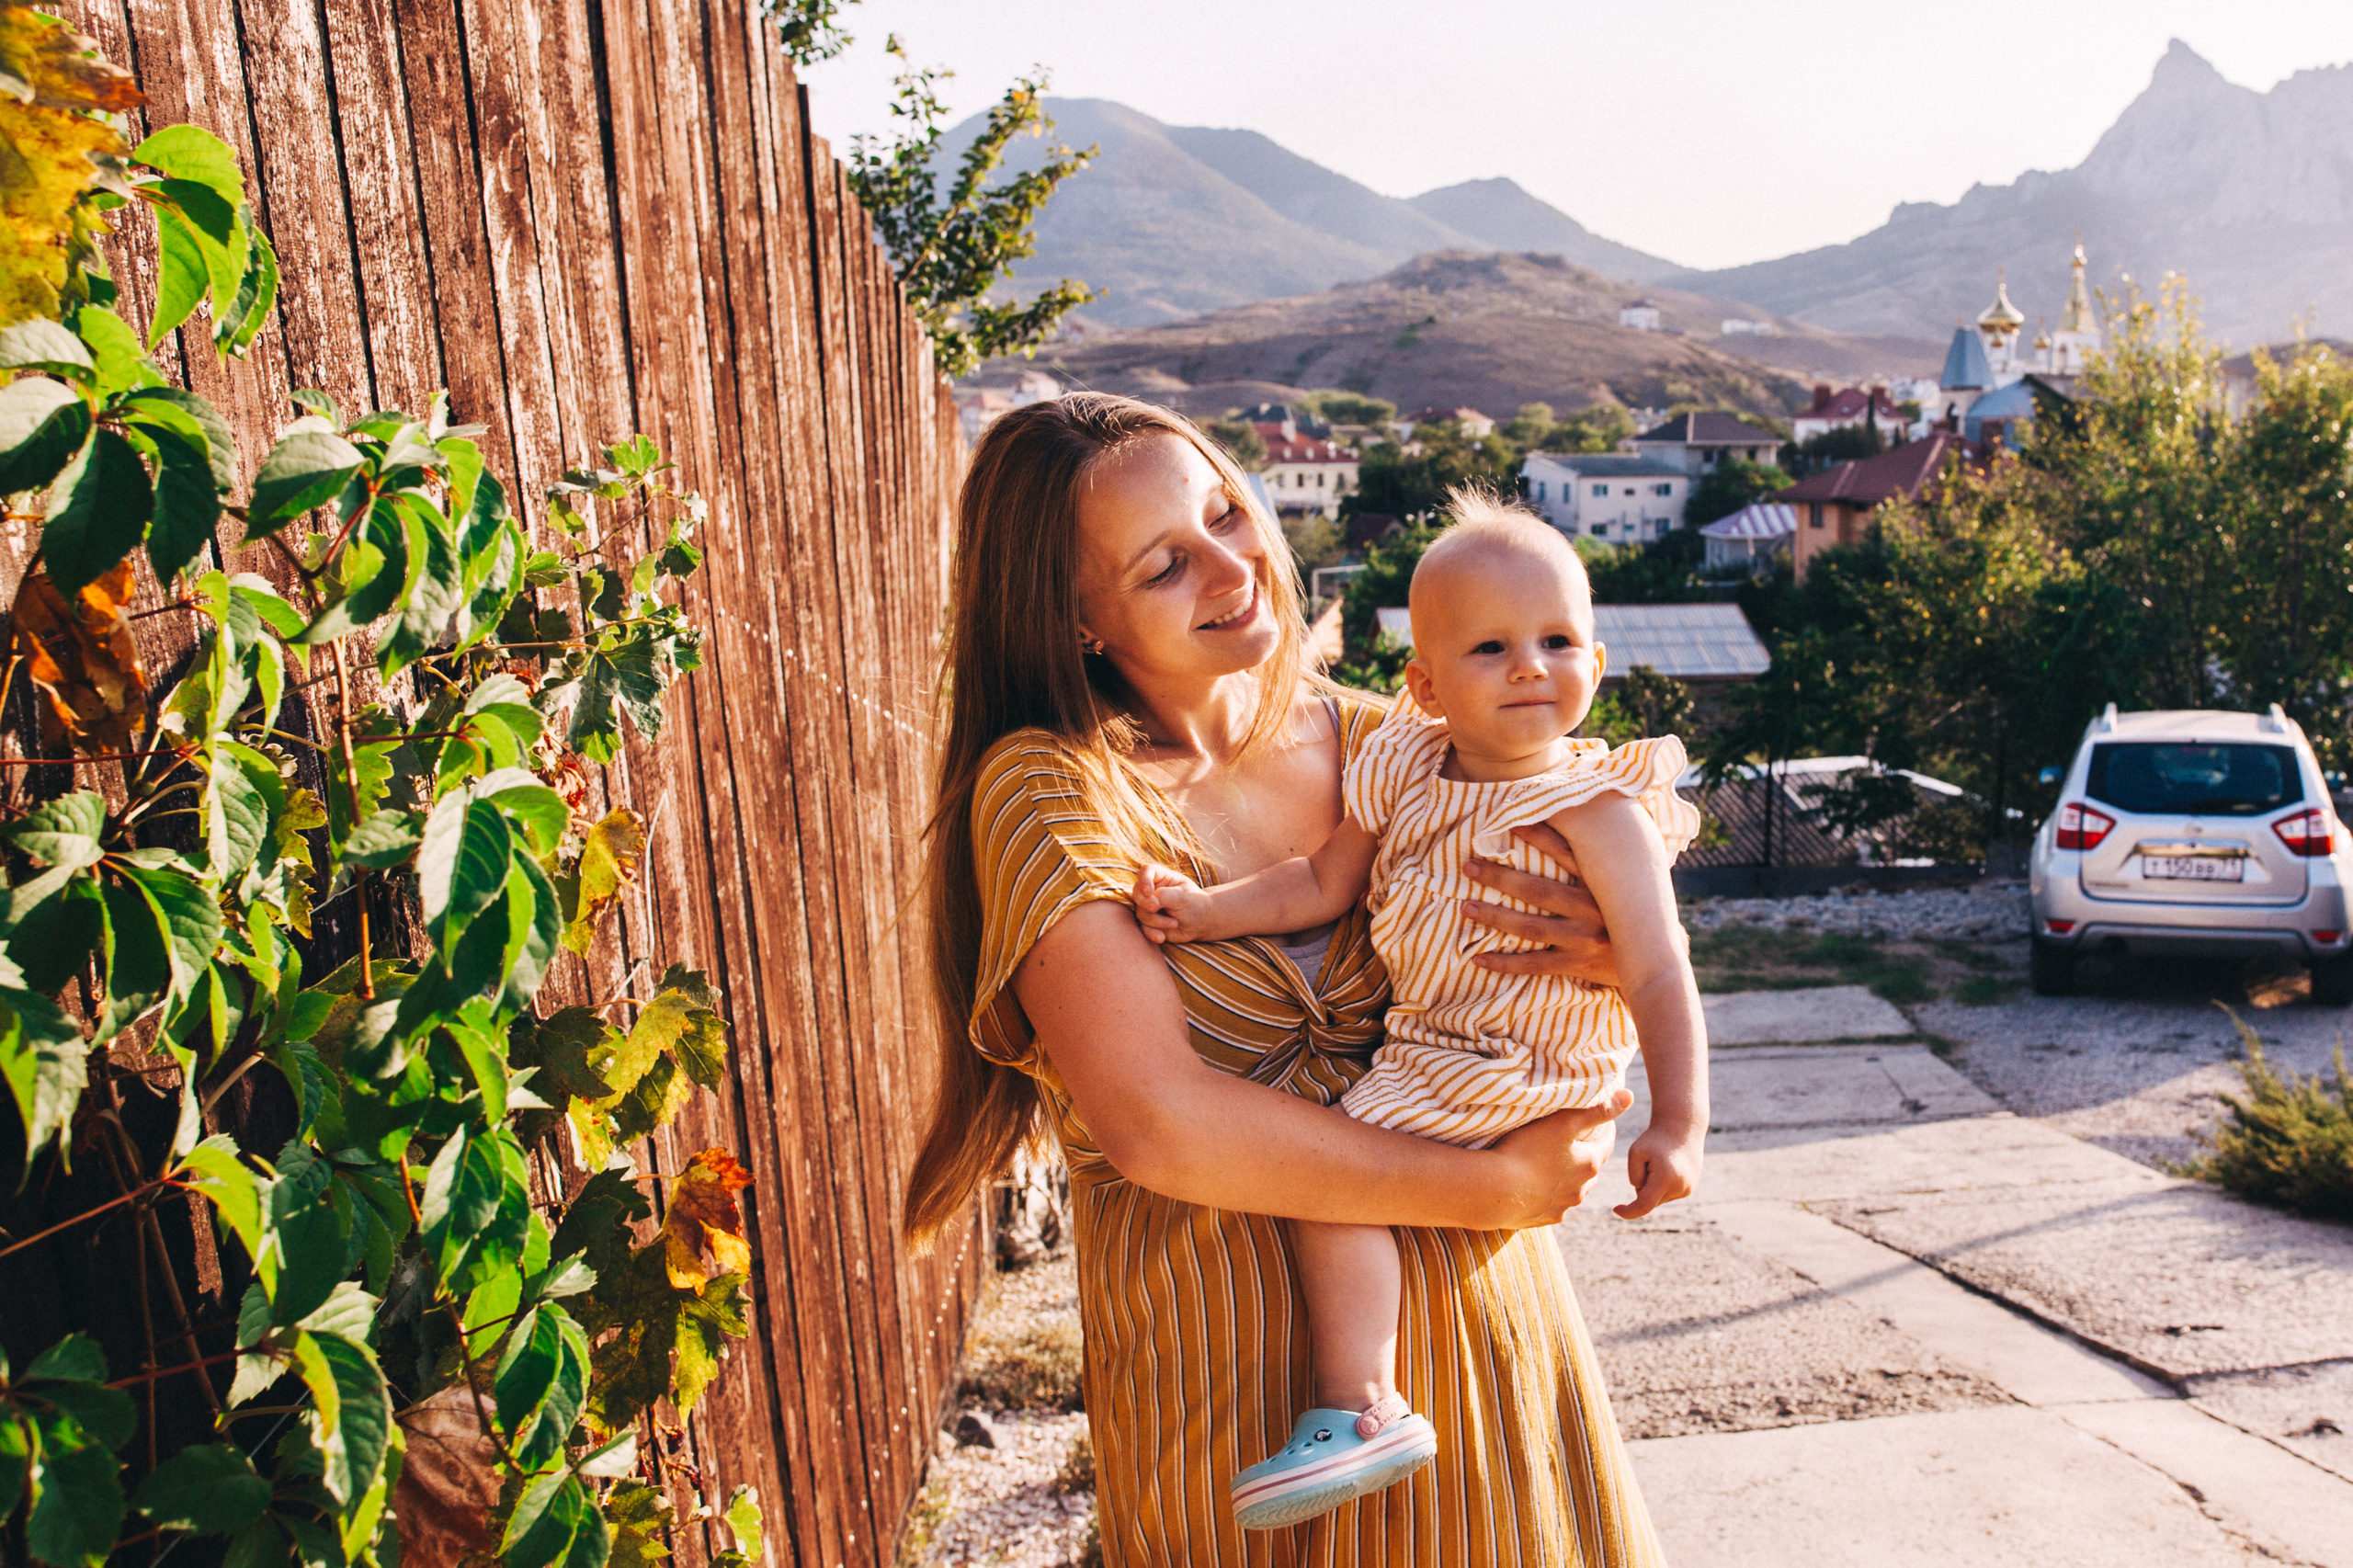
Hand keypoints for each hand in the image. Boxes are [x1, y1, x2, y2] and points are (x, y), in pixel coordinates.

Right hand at [1132, 864, 1209, 944]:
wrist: (1201, 923)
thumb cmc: (1195, 905)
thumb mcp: (1183, 898)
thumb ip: (1164, 896)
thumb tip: (1148, 903)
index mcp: (1162, 877)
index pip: (1146, 871)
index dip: (1144, 879)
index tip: (1148, 891)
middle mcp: (1153, 891)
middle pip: (1137, 893)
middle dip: (1146, 904)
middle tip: (1155, 908)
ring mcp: (1149, 907)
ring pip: (1141, 913)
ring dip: (1156, 921)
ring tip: (1175, 923)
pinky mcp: (1149, 922)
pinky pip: (1143, 927)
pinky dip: (1152, 933)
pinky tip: (1162, 937)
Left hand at [1461, 823, 1618, 986]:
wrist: (1658, 962)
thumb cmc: (1634, 914)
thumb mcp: (1627, 881)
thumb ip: (1604, 857)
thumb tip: (1586, 814)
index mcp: (1604, 885)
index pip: (1568, 854)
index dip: (1538, 837)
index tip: (1508, 822)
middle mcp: (1593, 910)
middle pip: (1537, 891)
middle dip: (1500, 878)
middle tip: (1468, 865)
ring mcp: (1583, 940)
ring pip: (1531, 928)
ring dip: (1495, 917)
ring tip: (1465, 906)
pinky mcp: (1577, 964)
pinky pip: (1535, 965)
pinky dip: (1505, 964)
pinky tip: (1478, 959)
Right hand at [1487, 1091, 1631, 1227]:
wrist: (1494, 1191)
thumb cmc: (1527, 1150)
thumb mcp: (1563, 1123)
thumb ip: (1597, 1110)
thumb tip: (1630, 1096)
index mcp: (1589, 1164)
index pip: (1606, 1144)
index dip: (1605, 1130)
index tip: (1600, 1120)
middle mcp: (1581, 1189)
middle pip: (1591, 1170)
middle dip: (1586, 1156)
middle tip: (1573, 1142)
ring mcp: (1562, 1207)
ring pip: (1573, 1190)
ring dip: (1568, 1179)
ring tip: (1553, 1165)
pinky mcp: (1543, 1219)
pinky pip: (1552, 1205)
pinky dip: (1549, 1196)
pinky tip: (1536, 1188)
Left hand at [1615, 1123, 1703, 1218]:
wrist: (1681, 1127)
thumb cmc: (1654, 1139)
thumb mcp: (1636, 1152)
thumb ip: (1634, 1175)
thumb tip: (1640, 1193)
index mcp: (1665, 1179)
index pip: (1644, 1205)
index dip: (1629, 1212)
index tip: (1615, 1210)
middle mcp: (1680, 1188)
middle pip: (1649, 1200)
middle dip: (1643, 1186)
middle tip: (1649, 1162)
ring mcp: (1688, 1189)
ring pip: (1658, 1197)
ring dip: (1653, 1185)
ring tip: (1660, 1162)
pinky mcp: (1691, 1188)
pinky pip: (1667, 1193)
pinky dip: (1662, 1184)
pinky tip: (1667, 1166)